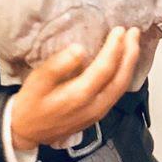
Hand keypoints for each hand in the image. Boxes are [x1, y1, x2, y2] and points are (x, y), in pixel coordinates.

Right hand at [10, 26, 140, 150]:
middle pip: (120, 78)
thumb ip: (57, 65)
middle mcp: (95, 106)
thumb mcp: (37, 81)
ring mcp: (98, 112)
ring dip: (130, 63)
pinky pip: (118, 92)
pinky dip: (124, 74)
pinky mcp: (98, 115)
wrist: (27, 132)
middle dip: (130, 53)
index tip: (119, 29)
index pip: (105, 68)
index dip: (114, 48)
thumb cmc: (31, 102)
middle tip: (134, 31)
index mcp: (79, 96)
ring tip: (133, 43)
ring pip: (122, 87)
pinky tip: (124, 63)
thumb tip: (79, 49)